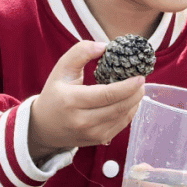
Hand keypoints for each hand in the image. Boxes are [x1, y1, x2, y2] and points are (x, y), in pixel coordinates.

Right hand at [28, 41, 144, 159]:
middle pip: (119, 107)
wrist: (44, 127)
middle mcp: (82, 121)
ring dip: (135, 102)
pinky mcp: (98, 140)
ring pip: (123, 118)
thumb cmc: (55, 94)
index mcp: (71, 101)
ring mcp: (91, 134)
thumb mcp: (62, 69)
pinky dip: (129, 112)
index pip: (107, 95)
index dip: (128, 86)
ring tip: (138, 89)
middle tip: (142, 80)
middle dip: (136, 93)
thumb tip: (104, 46)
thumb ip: (80, 52)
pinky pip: (121, 126)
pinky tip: (130, 101)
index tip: (140, 76)